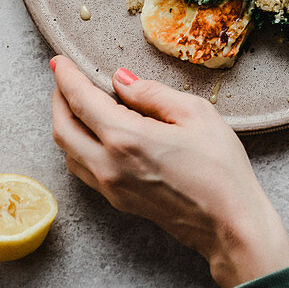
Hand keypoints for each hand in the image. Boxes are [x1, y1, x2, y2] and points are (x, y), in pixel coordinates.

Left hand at [51, 56, 288, 287]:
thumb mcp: (195, 113)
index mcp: (125, 139)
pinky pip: (82, 169)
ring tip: (75, 101)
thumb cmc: (220, 168)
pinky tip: (92, 133)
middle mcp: (108, 165)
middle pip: (62, 128)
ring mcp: (111, 188)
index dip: (66, 77)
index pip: (81, 101)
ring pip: (68, 152)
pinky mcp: (118, 201)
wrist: (230, 225)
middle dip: (58, 99)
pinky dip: (76, 144)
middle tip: (64, 77)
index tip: (59, 61)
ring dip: (65, 123)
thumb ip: (152, 93)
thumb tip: (121, 79)